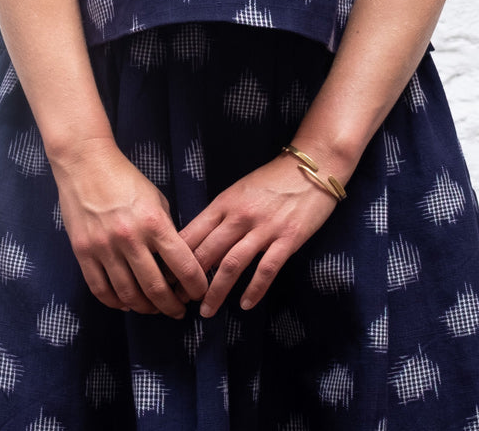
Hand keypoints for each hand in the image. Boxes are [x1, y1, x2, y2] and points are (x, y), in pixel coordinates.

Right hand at [51, 136, 207, 318]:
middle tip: (178, 311)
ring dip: (145, 308)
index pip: (183, 265)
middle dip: (171, 306)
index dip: (195, 286)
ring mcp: (104, 247)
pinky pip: (101, 289)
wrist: (86, 164)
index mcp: (153, 222)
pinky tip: (126, 303)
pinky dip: (116, 302)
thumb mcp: (156, 200)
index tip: (199, 294)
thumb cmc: (126, 179)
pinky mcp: (83, 252)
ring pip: (128, 294)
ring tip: (154, 309)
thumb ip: (166, 231)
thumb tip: (176, 262)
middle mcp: (130, 238)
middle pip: (156, 288)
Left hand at [179, 152, 339, 316]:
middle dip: (190, 280)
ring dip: (217, 291)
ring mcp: (264, 228)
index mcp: (224, 202)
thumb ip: (220, 215)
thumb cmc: (273, 179)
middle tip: (180, 300)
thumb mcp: (239, 191)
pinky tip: (245, 304)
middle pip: (207, 252)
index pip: (193, 233)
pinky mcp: (288, 239)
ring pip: (232, 264)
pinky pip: (266, 269)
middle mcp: (240, 216)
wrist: (312, 166)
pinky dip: (254, 289)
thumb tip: (199, 243)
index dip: (176, 258)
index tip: (167, 278)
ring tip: (206, 311)